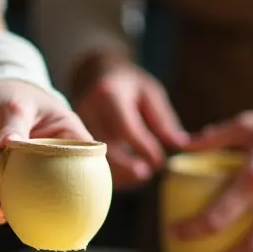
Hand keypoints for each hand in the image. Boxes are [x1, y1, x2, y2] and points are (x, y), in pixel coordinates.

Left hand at [0, 79, 90, 224]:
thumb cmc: (12, 95)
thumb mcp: (17, 105)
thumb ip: (15, 124)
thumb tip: (8, 142)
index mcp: (67, 141)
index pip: (87, 164)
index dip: (89, 186)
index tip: (83, 203)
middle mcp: (50, 165)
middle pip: (59, 193)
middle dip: (50, 209)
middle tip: (41, 217)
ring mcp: (26, 177)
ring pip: (27, 202)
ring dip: (15, 212)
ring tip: (1, 212)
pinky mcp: (2, 182)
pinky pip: (0, 201)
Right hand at [73, 55, 187, 186]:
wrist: (97, 75)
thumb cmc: (129, 85)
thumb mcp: (151, 94)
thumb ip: (163, 120)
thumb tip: (180, 145)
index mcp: (109, 94)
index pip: (126, 127)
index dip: (144, 147)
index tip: (160, 161)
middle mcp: (88, 109)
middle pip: (103, 146)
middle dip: (126, 166)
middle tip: (147, 174)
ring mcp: (76, 123)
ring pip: (93, 158)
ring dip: (116, 173)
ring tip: (138, 177)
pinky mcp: (72, 136)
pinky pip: (88, 161)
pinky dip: (107, 173)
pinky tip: (125, 177)